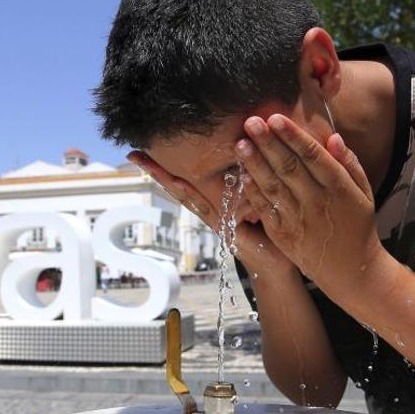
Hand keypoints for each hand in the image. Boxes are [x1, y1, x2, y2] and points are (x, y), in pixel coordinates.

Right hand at [127, 151, 297, 277]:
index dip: (170, 165)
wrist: (281, 265)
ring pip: (186, 197)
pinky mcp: (224, 231)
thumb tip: (250, 148)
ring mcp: (214, 222)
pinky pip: (207, 210)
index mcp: (217, 203)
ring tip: (146, 164)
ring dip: (165, 180)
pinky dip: (192, 195)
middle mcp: (211, 211)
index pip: (190, 179)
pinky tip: (178, 182)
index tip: (148, 149)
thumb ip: (252, 179)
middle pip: (178, 186)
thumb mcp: (260, 199)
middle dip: (156, 170)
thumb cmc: (274, 229)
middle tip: (134, 154)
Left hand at [234, 114, 380, 287]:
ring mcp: (298, 220)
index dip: (292, 136)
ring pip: (273, 186)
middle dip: (268, 143)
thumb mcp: (363, 192)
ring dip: (254, 164)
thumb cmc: (357, 224)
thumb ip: (349, 163)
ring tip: (240, 143)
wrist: (351, 269)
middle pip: (289, 167)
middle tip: (251, 122)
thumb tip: (332, 136)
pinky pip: (265, 209)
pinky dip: (252, 192)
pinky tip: (241, 174)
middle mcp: (317, 202)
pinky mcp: (283, 235)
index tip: (275, 118)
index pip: (312, 155)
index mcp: (339, 188)